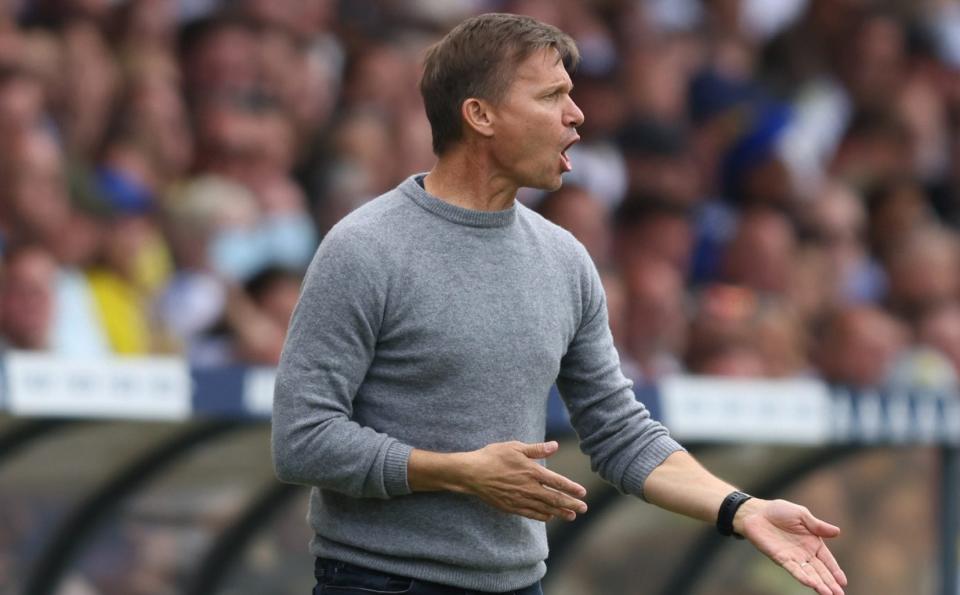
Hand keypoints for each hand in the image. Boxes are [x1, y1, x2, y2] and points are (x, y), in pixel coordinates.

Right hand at [457, 440, 587, 521]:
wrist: (472, 473)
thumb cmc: (493, 456)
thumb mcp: (515, 447)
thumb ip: (536, 449)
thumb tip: (554, 445)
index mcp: (531, 471)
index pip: (557, 482)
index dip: (571, 488)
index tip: (583, 493)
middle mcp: (528, 488)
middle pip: (554, 498)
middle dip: (571, 504)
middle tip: (584, 508)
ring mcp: (520, 499)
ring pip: (545, 509)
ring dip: (560, 512)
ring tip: (572, 516)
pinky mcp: (511, 507)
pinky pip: (531, 514)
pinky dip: (543, 516)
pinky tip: (550, 516)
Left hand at [738, 498, 847, 594]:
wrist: (757, 513)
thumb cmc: (779, 511)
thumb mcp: (802, 515)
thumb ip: (818, 526)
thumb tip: (838, 531)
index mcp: (813, 542)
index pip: (828, 560)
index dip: (835, 571)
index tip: (843, 582)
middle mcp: (805, 553)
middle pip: (820, 571)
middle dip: (830, 583)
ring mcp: (793, 557)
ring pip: (809, 574)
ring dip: (818, 584)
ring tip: (828, 594)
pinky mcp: (780, 559)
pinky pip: (793, 569)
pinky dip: (802, 576)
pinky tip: (810, 584)